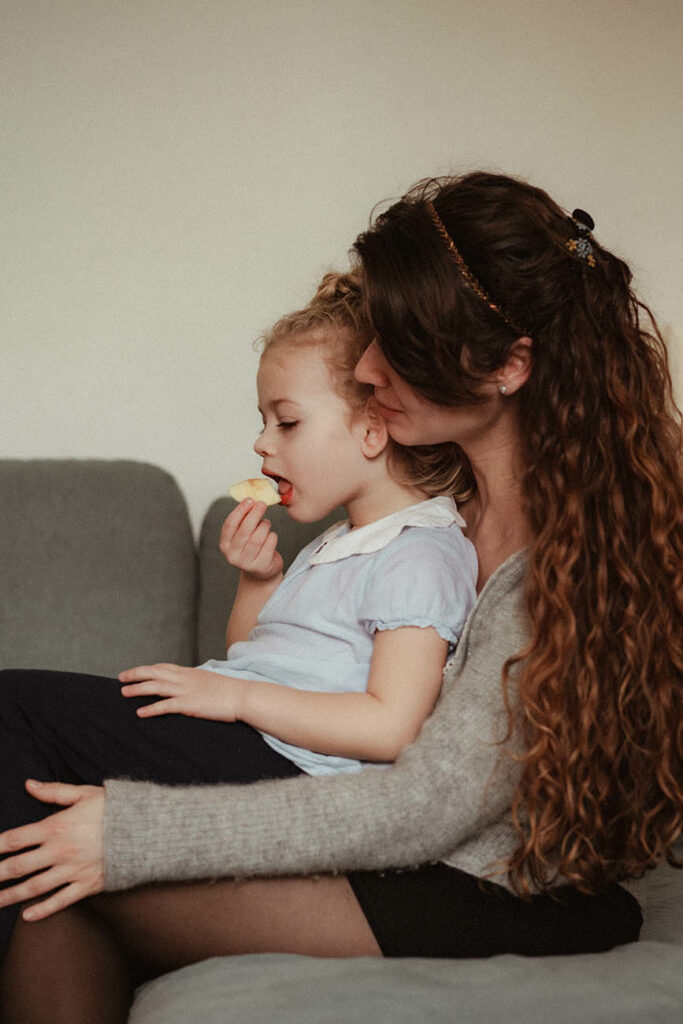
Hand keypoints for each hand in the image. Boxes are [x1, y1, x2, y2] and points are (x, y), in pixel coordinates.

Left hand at [0, 780, 103, 920]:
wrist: (146, 830)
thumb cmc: (115, 808)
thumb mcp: (84, 793)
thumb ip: (54, 792)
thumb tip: (29, 784)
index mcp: (56, 826)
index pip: (15, 839)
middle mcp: (59, 851)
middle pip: (18, 866)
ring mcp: (72, 870)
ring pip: (33, 888)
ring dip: (10, 897)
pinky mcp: (87, 885)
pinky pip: (60, 901)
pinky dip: (42, 910)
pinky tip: (27, 916)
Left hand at [120, 663, 245, 720]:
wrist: (241, 696)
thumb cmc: (228, 691)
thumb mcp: (208, 680)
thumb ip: (194, 681)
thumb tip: (186, 685)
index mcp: (189, 672)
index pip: (162, 667)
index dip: (146, 669)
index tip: (134, 672)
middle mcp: (184, 678)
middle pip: (154, 673)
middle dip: (135, 674)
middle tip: (121, 678)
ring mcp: (186, 690)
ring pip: (156, 687)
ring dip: (138, 689)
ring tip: (124, 693)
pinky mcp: (189, 704)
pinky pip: (165, 706)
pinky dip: (151, 709)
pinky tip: (140, 713)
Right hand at [220, 499, 282, 579]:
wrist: (262, 572)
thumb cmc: (252, 548)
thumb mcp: (242, 536)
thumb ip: (243, 521)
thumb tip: (251, 500)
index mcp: (225, 545)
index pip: (230, 525)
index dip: (240, 510)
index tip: (249, 499)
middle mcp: (233, 555)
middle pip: (244, 531)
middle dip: (254, 514)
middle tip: (262, 504)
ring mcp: (246, 563)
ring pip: (258, 537)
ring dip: (264, 526)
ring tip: (266, 523)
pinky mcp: (261, 566)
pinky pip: (269, 544)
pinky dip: (272, 536)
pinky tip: (271, 535)